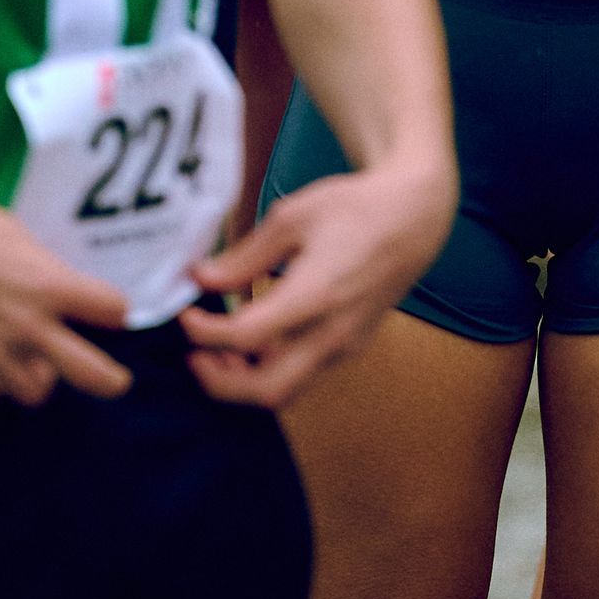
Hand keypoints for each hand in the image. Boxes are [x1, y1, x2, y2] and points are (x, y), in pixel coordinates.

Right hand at [0, 150, 131, 409]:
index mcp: (49, 284)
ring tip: (27, 360)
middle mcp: (27, 325)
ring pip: (35, 392)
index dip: (113, 309)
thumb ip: (40, 272)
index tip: (110, 310)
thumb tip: (52, 292)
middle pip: (90, 373)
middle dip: (109, 380)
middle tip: (117, 381)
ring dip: (36, 377)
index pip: (110, 308)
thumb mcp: (15, 235)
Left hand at [179, 156, 455, 408]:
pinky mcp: (350, 347)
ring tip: (219, 351)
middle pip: (266, 391)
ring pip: (286, 391)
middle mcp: (333, 332)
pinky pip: (303, 375)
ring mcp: (345, 345)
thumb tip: (201, 279)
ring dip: (245, 382)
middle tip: (194, 356)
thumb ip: (245, 256)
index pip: (246, 336)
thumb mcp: (292, 217)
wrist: (414, 216)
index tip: (185, 315)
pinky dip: (270, 369)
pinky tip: (254, 340)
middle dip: (220, 383)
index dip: (204, 332)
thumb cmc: (354, 208)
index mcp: (316, 294)